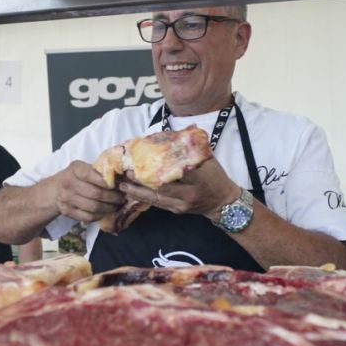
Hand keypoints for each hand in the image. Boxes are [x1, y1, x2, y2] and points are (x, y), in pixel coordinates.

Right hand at [54, 161, 125, 222]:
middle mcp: (68, 183)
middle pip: (96, 194)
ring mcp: (66, 198)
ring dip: (109, 208)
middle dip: (113, 197)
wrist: (56, 189)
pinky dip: (100, 215)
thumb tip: (123, 177)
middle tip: (122, 198)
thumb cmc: (77, 177)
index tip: (118, 186)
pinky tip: (105, 212)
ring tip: (116, 205)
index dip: (107, 182)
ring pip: (93, 207)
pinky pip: (88, 217)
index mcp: (75, 168)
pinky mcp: (66, 211)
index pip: (92, 175)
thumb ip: (100, 171)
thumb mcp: (85, 168)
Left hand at [119, 159, 239, 219]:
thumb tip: (171, 134)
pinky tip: (131, 193)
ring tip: (122, 184)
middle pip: (163, 187)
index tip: (147, 157)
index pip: (180, 171)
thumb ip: (191, 148)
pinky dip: (143, 198)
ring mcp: (182, 204)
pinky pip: (157, 205)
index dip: (162, 165)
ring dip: (137, 191)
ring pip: (156, 198)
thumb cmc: (215, 177)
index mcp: (199, 178)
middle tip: (127, 171)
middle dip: (143, 180)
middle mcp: (189, 193)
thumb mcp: (208, 159)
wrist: (223, 202)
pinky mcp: (176, 211)